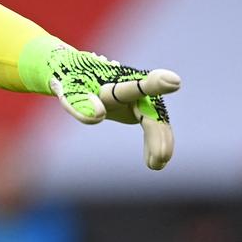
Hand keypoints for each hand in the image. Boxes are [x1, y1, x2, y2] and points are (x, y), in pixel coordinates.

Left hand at [47, 48, 179, 169]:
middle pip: (152, 112)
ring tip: (155, 165)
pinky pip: (153, 128)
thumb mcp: (68, 93)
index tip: (174, 82)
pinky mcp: (142, 108)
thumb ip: (79, 104)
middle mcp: (134, 88)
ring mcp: (141, 97)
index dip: (155, 83)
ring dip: (161, 143)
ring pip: (157, 122)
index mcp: (115, 81)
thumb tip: (99, 116)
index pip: (135, 84)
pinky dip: (155, 144)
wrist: (77, 76)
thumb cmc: (71, 83)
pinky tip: (154, 163)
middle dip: (157, 134)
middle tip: (161, 158)